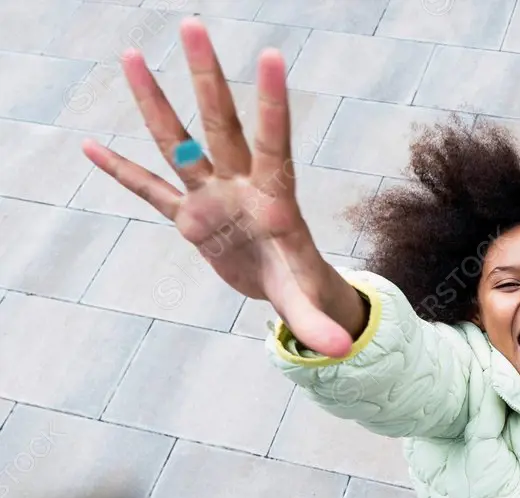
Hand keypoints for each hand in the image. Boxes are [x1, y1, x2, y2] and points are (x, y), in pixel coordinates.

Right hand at [81, 18, 363, 356]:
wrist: (286, 284)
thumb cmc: (302, 285)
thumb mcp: (308, 303)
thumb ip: (316, 324)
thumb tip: (336, 351)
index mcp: (275, 198)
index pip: (274, 143)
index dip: (272, 104)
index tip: (272, 57)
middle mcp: (239, 185)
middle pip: (220, 124)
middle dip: (207, 78)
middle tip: (193, 24)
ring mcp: (211, 197)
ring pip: (179, 142)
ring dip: (155, 102)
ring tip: (132, 55)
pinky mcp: (190, 218)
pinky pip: (150, 190)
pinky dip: (122, 172)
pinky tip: (91, 147)